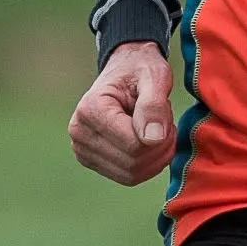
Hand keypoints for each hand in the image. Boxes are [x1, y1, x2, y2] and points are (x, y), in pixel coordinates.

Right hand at [69, 43, 174, 185]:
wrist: (126, 68)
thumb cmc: (141, 69)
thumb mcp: (155, 75)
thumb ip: (154, 105)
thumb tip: (153, 139)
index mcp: (90, 109)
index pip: (133, 144)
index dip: (161, 135)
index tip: (166, 112)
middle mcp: (79, 132)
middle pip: (133, 163)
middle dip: (160, 147)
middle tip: (166, 121)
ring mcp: (82, 149)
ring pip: (131, 174)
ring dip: (155, 157)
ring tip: (158, 129)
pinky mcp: (91, 160)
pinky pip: (127, 177)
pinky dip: (147, 164)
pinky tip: (150, 141)